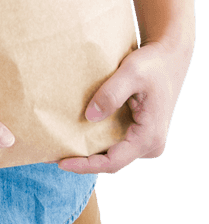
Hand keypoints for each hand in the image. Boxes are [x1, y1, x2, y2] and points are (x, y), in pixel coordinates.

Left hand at [57, 38, 194, 173]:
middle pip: (112, 162)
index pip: (113, 162)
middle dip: (84, 161)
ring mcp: (147, 141)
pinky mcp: (141, 134)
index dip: (86, 164)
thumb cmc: (152, 64)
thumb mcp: (131, 73)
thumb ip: (111, 94)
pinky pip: (117, 144)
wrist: (169, 59)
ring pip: (114, 155)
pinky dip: (99, 143)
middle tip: (54, 156)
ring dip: (91, 153)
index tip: (62, 162)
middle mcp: (150, 145)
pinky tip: (80, 136)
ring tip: (63, 148)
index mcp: (149, 137)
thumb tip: (90, 117)